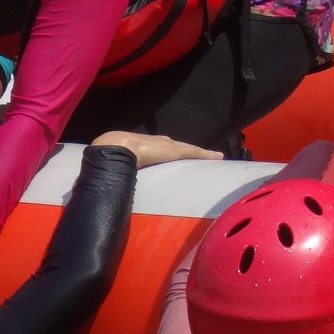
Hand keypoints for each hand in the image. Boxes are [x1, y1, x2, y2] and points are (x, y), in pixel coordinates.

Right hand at [90, 130, 222, 168]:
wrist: (118, 147)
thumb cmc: (116, 158)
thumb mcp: (122, 167)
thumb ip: (121, 175)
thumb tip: (114, 191)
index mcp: (149, 146)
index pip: (165, 148)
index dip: (174, 152)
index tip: (179, 156)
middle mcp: (161, 143)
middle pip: (181, 148)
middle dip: (192, 152)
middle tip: (204, 156)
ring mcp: (169, 146)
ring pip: (191, 150)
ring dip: (203, 154)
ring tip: (216, 157)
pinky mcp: (177, 151)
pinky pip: (196, 153)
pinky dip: (207, 155)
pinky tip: (219, 157)